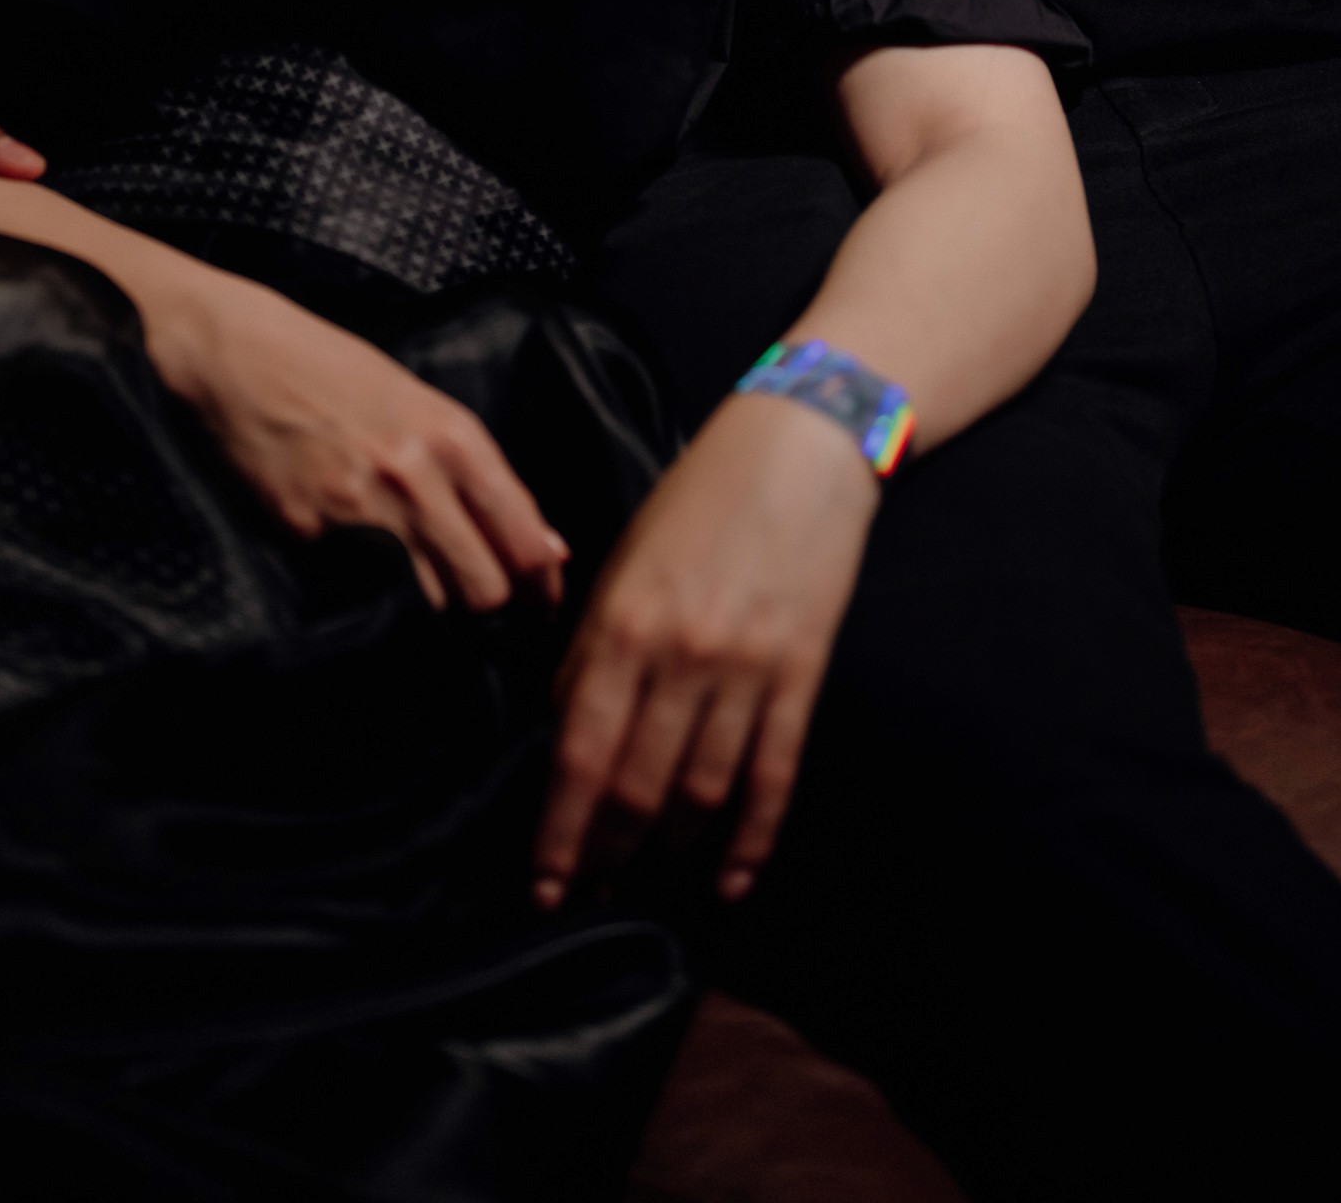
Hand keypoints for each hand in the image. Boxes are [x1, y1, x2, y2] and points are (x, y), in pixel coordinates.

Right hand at [153, 267, 570, 614]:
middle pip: (483, 589)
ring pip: (430, 603)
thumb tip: (543, 544)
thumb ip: (480, 475)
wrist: (239, 354)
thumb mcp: (420, 404)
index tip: (541, 602)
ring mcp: (356, 511)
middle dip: (491, 608)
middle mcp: (413, 475)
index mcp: (452, 436)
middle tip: (488, 614)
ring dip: (436, 609)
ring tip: (430, 598)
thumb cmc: (333, 371)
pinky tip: (360, 571)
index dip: (540, 584)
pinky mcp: (304, 535)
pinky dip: (367, 591)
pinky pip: (357, 589)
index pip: (522, 539)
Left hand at [533, 390, 877, 910]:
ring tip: (647, 882)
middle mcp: (679, 655)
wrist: (795, 446)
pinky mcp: (800, 673)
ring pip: (701, 791)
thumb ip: (592, 648)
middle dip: (606, 853)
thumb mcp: (623, 562)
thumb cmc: (696, 499)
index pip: (579, 754)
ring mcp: (745, 668)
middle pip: (636, 787)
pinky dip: (752, 837)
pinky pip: (772, 774)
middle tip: (586, 893)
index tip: (540, 884)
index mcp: (622, 623)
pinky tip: (730, 880)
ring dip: (671, 849)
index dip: (558, 832)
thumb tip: (564, 729)